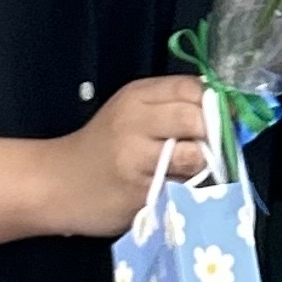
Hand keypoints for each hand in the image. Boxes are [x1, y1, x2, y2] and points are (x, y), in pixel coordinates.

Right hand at [38, 76, 210, 236]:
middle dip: (211, 135)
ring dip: (201, 167)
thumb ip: (170, 105)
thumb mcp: (130, 112)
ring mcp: (135, 160)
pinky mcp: (138, 193)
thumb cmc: (102, 147)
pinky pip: (181, 189)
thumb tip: (224, 111)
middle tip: (205, 149)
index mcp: (136, 96)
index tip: (220, 119)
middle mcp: (134, 122)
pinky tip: (172, 190)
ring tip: (187, 171)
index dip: (213, 104)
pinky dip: (186, 191)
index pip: (192, 88)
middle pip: (196, 118)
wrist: (56, 184)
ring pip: (194, 157)